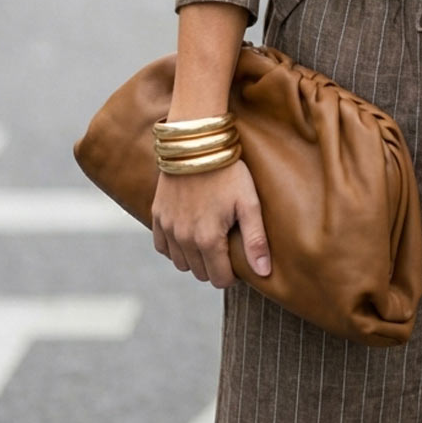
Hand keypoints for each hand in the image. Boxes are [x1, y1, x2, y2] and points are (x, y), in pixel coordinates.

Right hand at [151, 159, 270, 288]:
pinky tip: (189, 234)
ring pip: (181, 263)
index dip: (232, 274)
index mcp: (208, 240)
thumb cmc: (228, 172)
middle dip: (215, 266)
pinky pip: (163, 247)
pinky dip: (175, 247)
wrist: (197, 143)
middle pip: (200, 273)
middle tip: (227, 245)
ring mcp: (168, 228)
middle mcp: (184, 239)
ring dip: (195, 258)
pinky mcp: (158, 215)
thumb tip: (263, 273)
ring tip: (210, 239)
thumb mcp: (249, 203)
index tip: (239, 259)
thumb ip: (255, 240)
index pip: (220, 279)